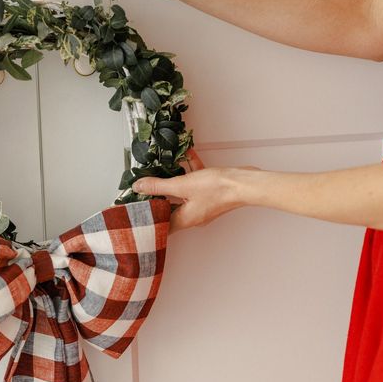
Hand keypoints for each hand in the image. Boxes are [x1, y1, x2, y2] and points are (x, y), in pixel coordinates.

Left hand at [131, 150, 256, 232]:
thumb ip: (158, 186)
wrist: (245, 183)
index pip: (160, 225)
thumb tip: (139, 187)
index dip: (148, 218)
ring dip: (173, 182)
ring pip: (182, 194)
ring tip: (162, 170)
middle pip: (169, 208)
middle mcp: (193, 216)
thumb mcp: (181, 185)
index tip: (137, 208)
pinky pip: (195, 184)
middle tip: (145, 187)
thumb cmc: (218, 189)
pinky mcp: (211, 194)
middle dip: (158, 197)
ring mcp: (203, 205)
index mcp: (184, 220)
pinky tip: (187, 157)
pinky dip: (190, 172)